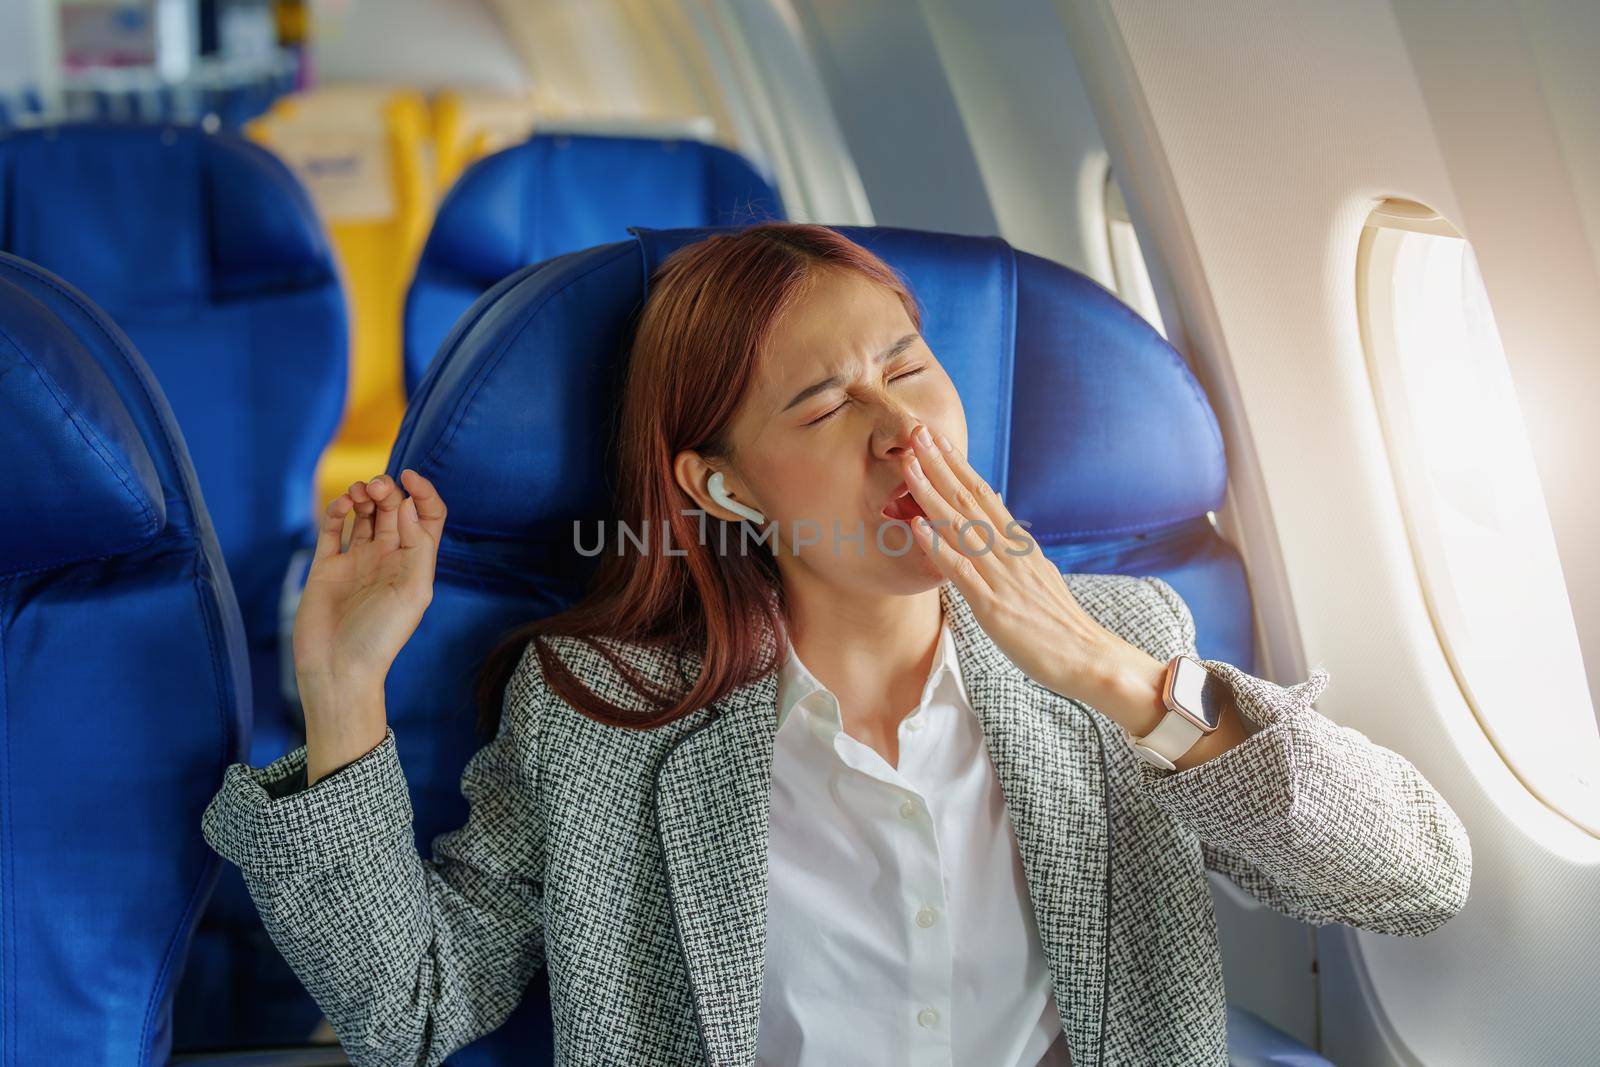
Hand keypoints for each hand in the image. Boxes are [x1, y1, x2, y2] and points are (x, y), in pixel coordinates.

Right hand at [294, 469, 445, 686]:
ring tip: (357, 493)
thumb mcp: (413, 591)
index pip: (426, 516)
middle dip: (386, 490)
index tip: (409, 477)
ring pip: (363, 514)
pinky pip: (332, 530)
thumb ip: (417, 546)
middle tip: (376, 488)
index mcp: (414, 563)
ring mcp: (356, 562)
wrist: (338, 669)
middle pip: (393, 509)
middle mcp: (387, 559)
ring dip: (362, 495)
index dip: (422, 492)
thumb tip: (408, 504)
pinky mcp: (326, 568)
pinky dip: (335, 511)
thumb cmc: (381, 637)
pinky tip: (340, 505)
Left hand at [896, 423, 1166, 726]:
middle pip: (970, 500)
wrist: (1089, 658)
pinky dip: (939, 547)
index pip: (984, 496)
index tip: (937, 441)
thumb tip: (1000, 529)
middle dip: (940, 466)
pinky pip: (963, 571)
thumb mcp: (1038, 576)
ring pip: (962, 527)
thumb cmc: (1059, 625)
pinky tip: (919, 527)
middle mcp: (1010, 553)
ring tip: (909, 466)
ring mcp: (1002, 577)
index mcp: (1019, 546)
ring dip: (932, 494)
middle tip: (917, 432)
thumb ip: (1016, 553)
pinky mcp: (994, 606)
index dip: (958, 467)